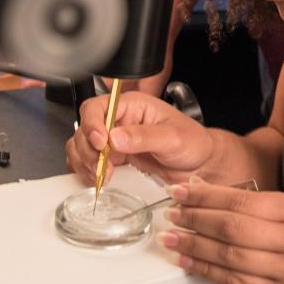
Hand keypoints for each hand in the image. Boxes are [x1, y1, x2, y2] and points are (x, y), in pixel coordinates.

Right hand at [65, 90, 213, 185]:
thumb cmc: (193, 143)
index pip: (98, 107)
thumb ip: (144, 136)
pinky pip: (89, 160)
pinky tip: (97, 178)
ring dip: (84, 161)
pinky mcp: (115, 157)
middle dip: (88, 149)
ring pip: (82, 145)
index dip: (92, 125)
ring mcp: (115, 139)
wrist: (200, 164)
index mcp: (133, 105)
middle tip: (101, 165)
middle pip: (85, 128)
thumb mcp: (172, 138)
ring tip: (100, 174)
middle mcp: (120, 120)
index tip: (100, 143)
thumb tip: (116, 137)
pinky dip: (86, 170)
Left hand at [159, 179, 283, 283]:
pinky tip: (189, 263)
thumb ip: (263, 211)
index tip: (183, 192)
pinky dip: (205, 271)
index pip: (242, 200)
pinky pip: (232, 281)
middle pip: (231, 226)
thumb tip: (213, 201)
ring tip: (173, 239)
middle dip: (195, 219)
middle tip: (174, 215)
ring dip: (193, 246)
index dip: (206, 196)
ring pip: (227, 254)